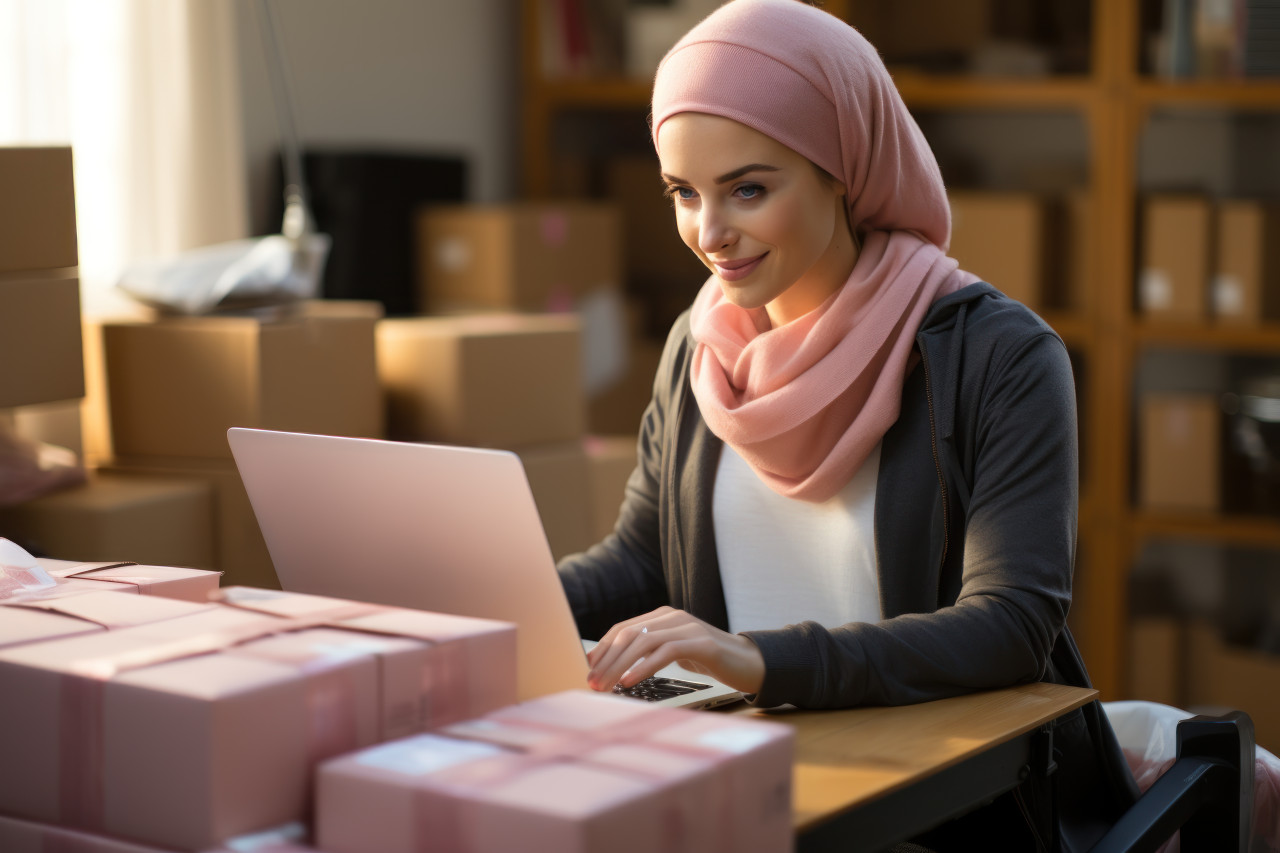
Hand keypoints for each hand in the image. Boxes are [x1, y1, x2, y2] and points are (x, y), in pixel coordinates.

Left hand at [585, 606, 764, 694]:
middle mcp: (672, 617)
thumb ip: (651, 653)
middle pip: (628, 634)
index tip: (586, 669)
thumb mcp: (675, 653)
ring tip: (606, 686)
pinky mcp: (702, 642)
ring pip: (643, 641)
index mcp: (662, 617)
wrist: (749, 662)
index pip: (623, 628)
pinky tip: (630, 681)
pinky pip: (666, 652)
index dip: (602, 648)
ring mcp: (687, 627)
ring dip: (619, 666)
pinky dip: (644, 667)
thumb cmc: (709, 660)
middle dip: (606, 660)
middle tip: (591, 683)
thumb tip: (615, 671)